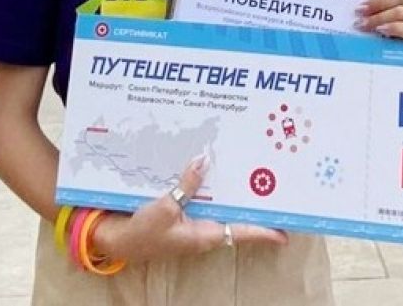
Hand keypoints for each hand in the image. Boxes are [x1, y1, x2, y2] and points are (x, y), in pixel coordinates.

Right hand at [91, 155, 287, 261]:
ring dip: (233, 193)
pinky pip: (203, 200)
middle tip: (275, 190)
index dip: (264, 232)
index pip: (241, 233)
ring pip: (221, 207)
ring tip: (254, 175)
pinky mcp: (183, 215)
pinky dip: (209, 187)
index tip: (286, 232)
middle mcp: (204, 231)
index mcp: (204, 235)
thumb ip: (185, 185)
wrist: (116, 239)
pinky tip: (213, 170)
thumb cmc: (141, 232)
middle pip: (236, 217)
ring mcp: (194, 223)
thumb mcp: (163, 207)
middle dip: (254, 206)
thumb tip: (202, 161)